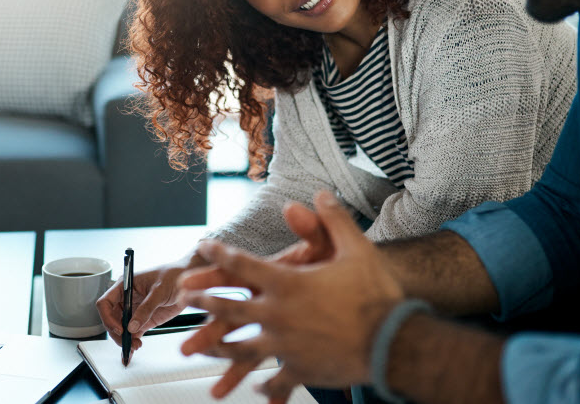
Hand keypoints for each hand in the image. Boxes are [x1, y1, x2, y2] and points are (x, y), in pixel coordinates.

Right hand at [95, 251, 202, 354]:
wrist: (190, 283)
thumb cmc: (174, 275)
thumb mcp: (160, 290)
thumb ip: (146, 308)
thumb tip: (132, 326)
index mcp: (125, 286)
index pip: (106, 303)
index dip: (108, 317)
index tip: (119, 328)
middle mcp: (126, 299)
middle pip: (111, 319)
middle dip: (117, 332)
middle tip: (128, 342)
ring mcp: (135, 311)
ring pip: (121, 329)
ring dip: (124, 340)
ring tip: (135, 347)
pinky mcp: (144, 320)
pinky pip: (133, 333)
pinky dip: (131, 342)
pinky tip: (133, 350)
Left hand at [177, 191, 402, 401]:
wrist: (393, 341)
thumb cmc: (376, 293)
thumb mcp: (355, 249)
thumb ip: (332, 221)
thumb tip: (319, 194)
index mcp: (287, 283)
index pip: (242, 264)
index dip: (219, 254)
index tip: (203, 248)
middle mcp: (278, 315)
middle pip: (230, 308)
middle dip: (204, 302)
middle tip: (185, 299)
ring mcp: (285, 346)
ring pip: (241, 349)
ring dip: (219, 347)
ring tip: (203, 349)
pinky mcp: (299, 370)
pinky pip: (275, 379)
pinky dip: (265, 386)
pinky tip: (257, 390)